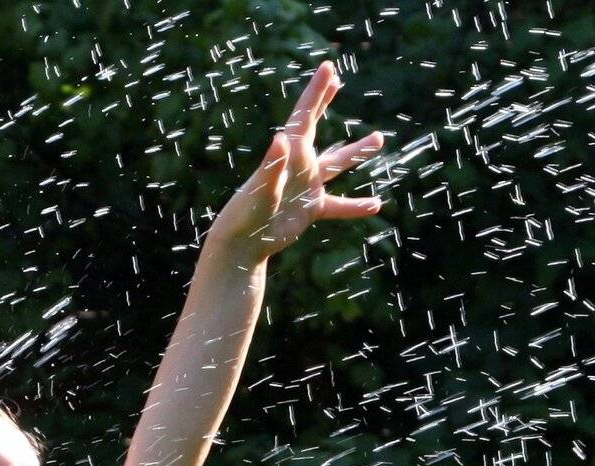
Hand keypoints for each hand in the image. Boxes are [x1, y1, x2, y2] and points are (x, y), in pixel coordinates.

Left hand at [209, 60, 384, 262]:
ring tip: (379, 139)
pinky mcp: (309, 208)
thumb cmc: (247, 215)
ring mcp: (306, 186)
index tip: (328, 67)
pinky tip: (375, 206)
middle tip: (337, 81)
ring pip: (336, 164)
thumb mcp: (262, 189)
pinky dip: (354, 207)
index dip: (317, 91)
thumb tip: (282, 139)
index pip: (304, 115)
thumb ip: (273, 165)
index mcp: (289, 154)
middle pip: (313, 126)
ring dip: (356, 153)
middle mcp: (298, 165)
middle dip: (324, 102)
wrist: (243, 244)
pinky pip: (338, 205)